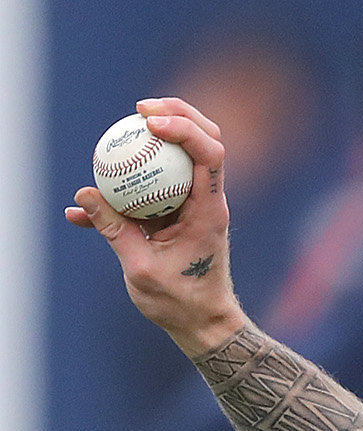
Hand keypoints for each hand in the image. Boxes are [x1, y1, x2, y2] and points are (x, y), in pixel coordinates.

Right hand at [66, 97, 249, 355]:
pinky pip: (154, 191)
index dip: (184, 128)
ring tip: (123, 128)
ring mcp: (195, 207)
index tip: (149, 120)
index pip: (210, 154)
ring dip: (157, 140)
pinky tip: (87, 203)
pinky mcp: (178, 217)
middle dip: (179, 115)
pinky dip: (128, 189)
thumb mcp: (140, 269)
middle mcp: (208, 201)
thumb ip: (114, 230)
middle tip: (140, 107)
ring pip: (183, 159)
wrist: (202, 322)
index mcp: (209, 210)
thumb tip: (85, 195)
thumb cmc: (180, 302)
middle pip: (205, 142)